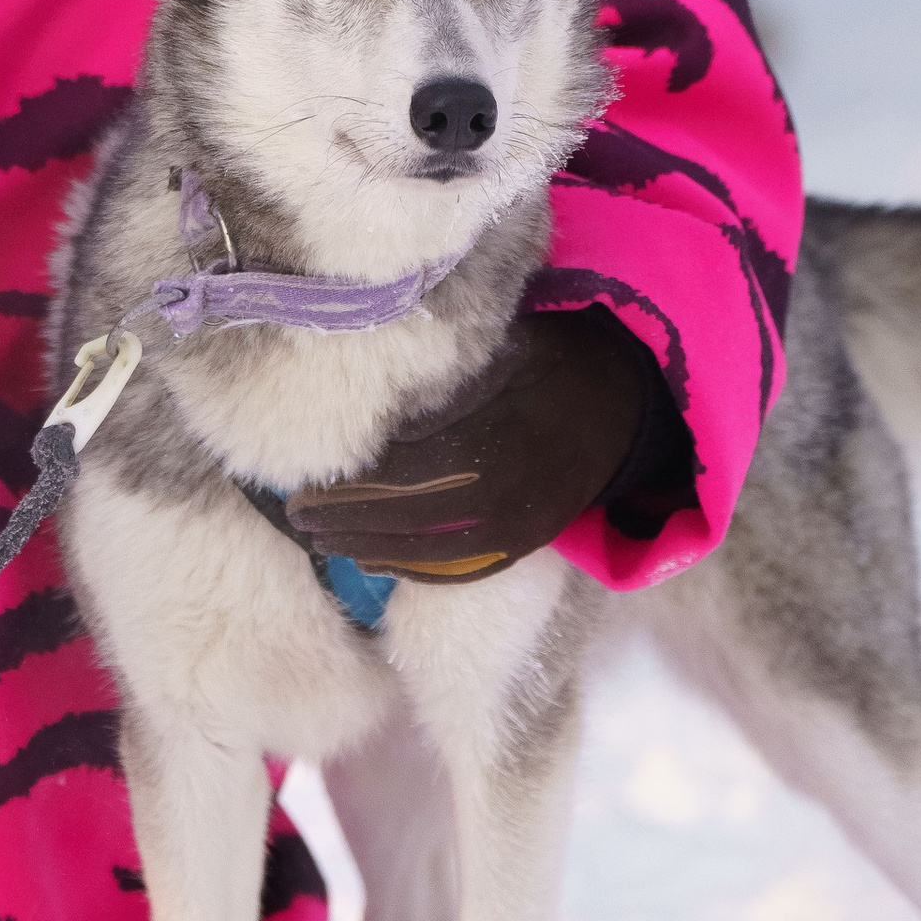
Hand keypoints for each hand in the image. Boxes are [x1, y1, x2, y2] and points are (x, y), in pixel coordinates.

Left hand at [283, 308, 655, 581]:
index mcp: (492, 447)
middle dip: (346, 523)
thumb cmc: (549, 360)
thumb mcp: (501, 349)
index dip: (347, 488)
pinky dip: (415, 570)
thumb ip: (445, 381)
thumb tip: (377, 400)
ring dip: (370, 550)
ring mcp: (519, 530)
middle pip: (407, 521)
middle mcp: (504, 499)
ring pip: (431, 555)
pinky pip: (463, 570)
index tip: (300, 487)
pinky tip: (373, 560)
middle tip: (296, 517)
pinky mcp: (528, 545)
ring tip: (320, 541)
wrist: (625, 400)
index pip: (401, 479)